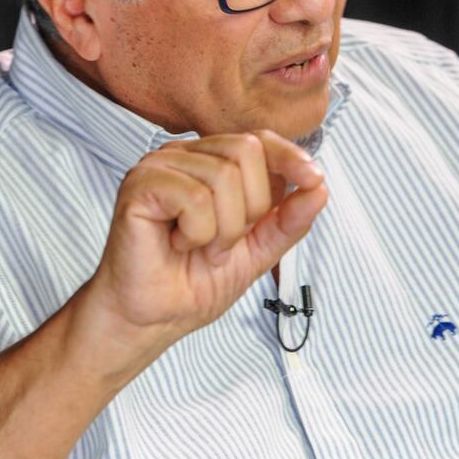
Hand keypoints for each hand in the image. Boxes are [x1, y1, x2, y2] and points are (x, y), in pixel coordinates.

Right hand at [81, 130, 327, 367]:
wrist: (151, 319)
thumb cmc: (191, 283)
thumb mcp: (257, 252)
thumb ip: (287, 221)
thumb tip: (319, 188)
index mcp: (212, 163)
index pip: (259, 139)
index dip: (289, 156)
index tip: (313, 179)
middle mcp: (185, 156)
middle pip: (247, 151)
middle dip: (249, 210)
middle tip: (222, 244)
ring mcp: (159, 165)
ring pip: (223, 176)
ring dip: (222, 230)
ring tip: (198, 249)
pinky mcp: (140, 184)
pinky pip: (195, 197)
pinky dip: (197, 233)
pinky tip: (177, 244)